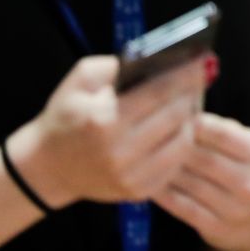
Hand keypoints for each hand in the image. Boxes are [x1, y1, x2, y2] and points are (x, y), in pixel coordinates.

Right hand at [5, 53, 206, 208]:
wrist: (47, 167)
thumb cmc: (66, 115)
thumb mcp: (81, 80)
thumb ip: (118, 65)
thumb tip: (161, 58)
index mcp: (103, 119)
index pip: (159, 92)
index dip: (186, 75)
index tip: (202, 61)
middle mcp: (119, 151)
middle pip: (176, 116)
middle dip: (192, 94)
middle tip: (199, 80)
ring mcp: (130, 176)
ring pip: (183, 141)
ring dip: (191, 119)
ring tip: (188, 104)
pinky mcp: (138, 192)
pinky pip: (175, 164)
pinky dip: (181, 144)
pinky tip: (178, 129)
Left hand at [153, 113, 249, 250]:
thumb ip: (225, 130)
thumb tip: (187, 111)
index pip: (220, 134)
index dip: (192, 124)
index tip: (168, 115)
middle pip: (202, 159)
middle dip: (173, 146)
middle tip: (148, 136)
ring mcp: (235, 209)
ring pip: (189, 184)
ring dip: (163, 170)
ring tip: (142, 158)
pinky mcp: (218, 229)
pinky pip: (183, 208)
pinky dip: (164, 194)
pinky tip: (148, 183)